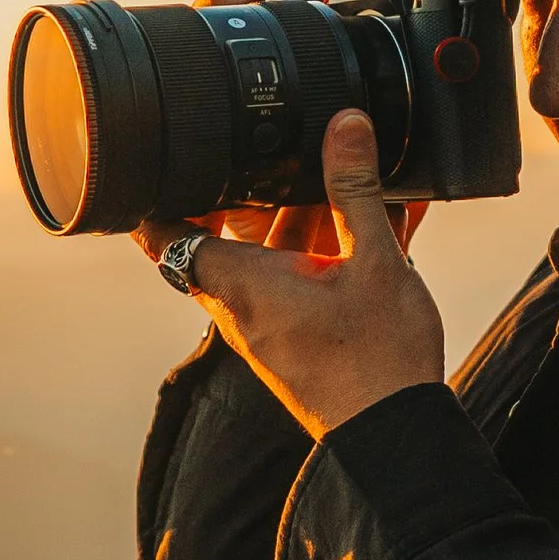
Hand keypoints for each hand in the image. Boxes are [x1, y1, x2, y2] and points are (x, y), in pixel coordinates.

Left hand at [169, 111, 443, 441]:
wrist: (398, 437)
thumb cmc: (377, 362)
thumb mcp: (375, 261)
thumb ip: (357, 189)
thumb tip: (345, 123)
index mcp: (241, 284)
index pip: (166, 234)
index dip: (160, 191)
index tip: (175, 155)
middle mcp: (245, 306)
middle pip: (228, 234)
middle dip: (257, 190)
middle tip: (284, 149)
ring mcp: (274, 323)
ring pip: (276, 254)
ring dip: (308, 216)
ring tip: (352, 176)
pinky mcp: (305, 336)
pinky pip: (309, 278)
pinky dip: (336, 248)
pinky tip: (389, 218)